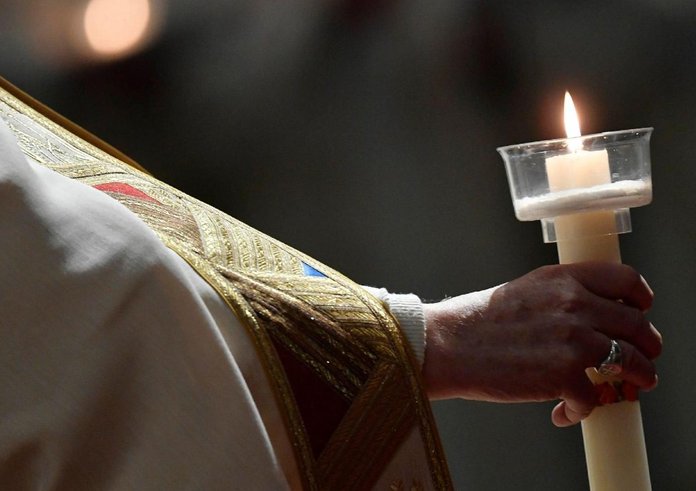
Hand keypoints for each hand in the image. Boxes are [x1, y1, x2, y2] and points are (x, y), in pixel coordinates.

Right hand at [421, 262, 661, 425]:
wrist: (449, 345)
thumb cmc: (479, 322)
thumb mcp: (525, 290)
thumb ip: (562, 296)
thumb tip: (593, 318)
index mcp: (563, 279)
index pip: (626, 279)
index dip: (642, 299)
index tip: (642, 312)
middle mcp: (574, 305)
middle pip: (637, 325)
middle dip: (647, 346)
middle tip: (641, 359)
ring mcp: (573, 341)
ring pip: (631, 362)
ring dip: (636, 378)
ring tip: (625, 388)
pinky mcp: (564, 376)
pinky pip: (594, 398)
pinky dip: (582, 409)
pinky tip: (565, 411)